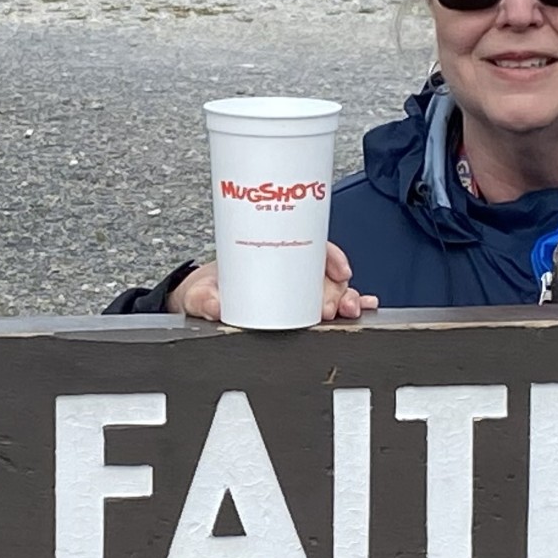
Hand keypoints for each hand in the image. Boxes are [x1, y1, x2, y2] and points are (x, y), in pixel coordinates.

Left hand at [167, 244, 379, 324]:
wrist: (200, 302)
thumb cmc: (206, 287)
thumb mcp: (201, 291)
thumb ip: (205, 299)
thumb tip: (215, 305)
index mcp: (270, 255)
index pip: (309, 245)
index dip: (330, 255)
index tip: (339, 270)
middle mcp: (287, 270)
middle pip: (326, 271)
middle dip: (339, 286)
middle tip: (332, 305)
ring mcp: (294, 289)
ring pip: (332, 288)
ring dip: (347, 297)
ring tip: (351, 309)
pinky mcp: (296, 309)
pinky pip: (327, 304)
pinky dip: (346, 306)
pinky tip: (357, 312)